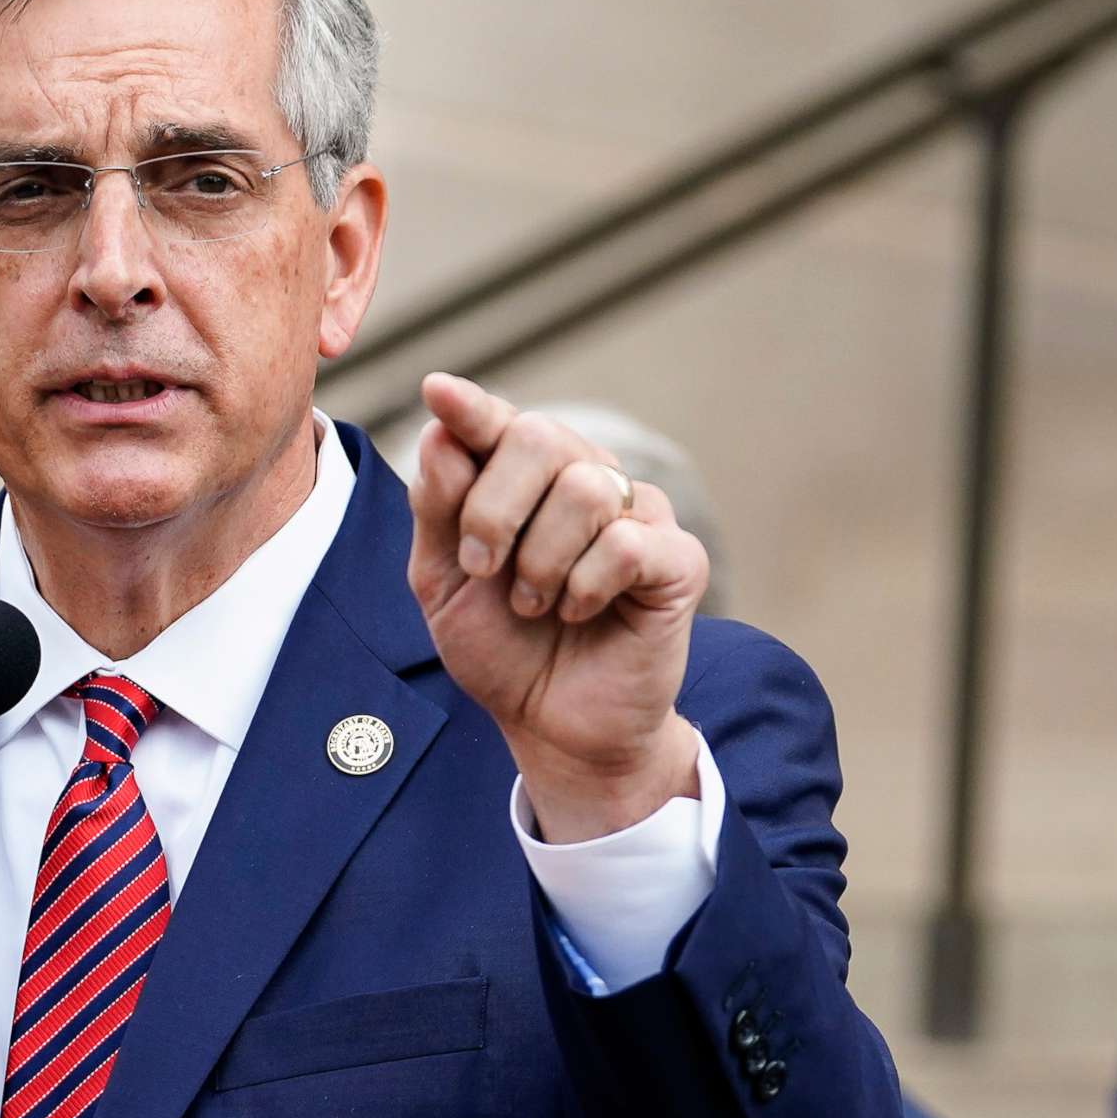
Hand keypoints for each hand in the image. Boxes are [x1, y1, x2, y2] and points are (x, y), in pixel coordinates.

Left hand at [408, 374, 707, 841]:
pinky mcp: (678, 559)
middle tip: (484, 567)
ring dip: (541, 561)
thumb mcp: (443, 581)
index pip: (499, 421)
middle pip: (540, 437)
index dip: (472, 406)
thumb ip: (438, 508)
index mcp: (524, 478)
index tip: (438, 391)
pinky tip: (580, 612)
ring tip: (534, 603)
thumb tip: (440, 431)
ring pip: (585, 489)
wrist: (552, 726)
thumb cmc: (502, 648)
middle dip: (494, 508)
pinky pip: (627, 543)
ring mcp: (638, 515)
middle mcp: (586, 481)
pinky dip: (586, 585)